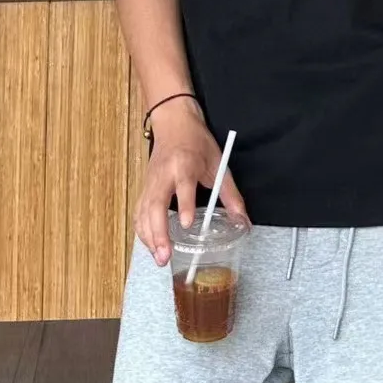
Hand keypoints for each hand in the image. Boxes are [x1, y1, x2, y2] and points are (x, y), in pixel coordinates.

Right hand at [133, 105, 249, 265]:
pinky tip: (150, 246)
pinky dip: (143, 231)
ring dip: (149, 237)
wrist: (173, 123)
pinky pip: (139, 213)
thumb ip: (231, 195)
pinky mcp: (144, 188)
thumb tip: (242, 221)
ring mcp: (150, 182)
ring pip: (143, 212)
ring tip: (159, 259)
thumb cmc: (196, 142)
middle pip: (155, 206)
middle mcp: (163, 175)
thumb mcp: (219, 164)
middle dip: (159, 233)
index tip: (187, 224)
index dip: (184, 205)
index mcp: (184, 164)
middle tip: (166, 256)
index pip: (183, 186)